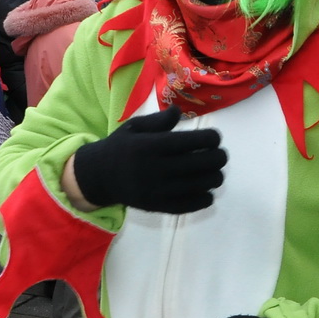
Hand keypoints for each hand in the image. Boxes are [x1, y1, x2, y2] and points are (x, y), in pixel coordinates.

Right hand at [67, 106, 226, 212]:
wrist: (98, 177)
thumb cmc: (121, 147)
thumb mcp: (135, 127)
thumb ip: (159, 120)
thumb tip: (179, 111)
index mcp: (151, 145)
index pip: (192, 142)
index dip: (211, 139)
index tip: (215, 138)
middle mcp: (156, 168)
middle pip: (202, 164)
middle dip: (219, 157)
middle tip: (220, 155)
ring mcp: (157, 190)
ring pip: (201, 185)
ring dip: (215, 177)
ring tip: (214, 171)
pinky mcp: (157, 206)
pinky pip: (189, 205)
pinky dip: (204, 199)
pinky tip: (207, 191)